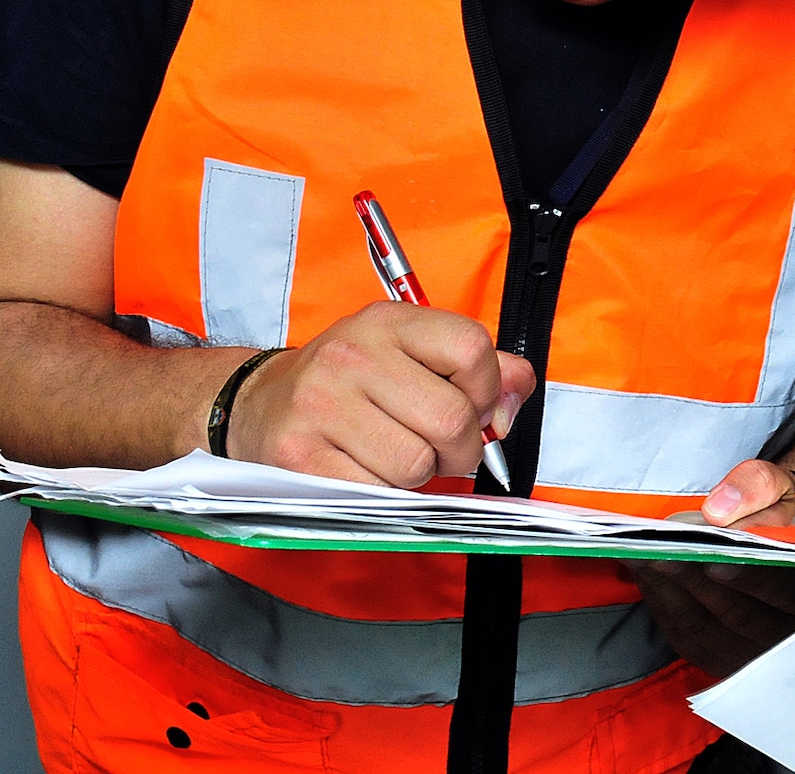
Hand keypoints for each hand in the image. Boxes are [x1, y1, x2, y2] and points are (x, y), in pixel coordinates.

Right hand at [227, 300, 534, 486]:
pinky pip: (376, 492)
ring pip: (416, 464)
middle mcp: (354, 356)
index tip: (474, 405)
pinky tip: (369, 472)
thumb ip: (477, 367)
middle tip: (441, 448)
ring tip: (397, 456)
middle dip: (460, 448)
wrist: (257, 403)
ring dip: (420, 475)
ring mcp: (322, 405)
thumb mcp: (410, 352)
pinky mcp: (299, 455)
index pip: (471, 349)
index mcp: (389, 323)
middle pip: (451, 418)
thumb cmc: (349, 382)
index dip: (487, 388)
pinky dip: (384, 494)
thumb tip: (516, 393)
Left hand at [626, 459, 794, 676]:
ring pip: (706, 629)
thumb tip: (718, 510)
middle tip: (657, 553)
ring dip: (669, 592)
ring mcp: (752, 653)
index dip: (751, 578)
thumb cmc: (782, 514)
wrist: (781, 541)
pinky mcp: (721, 658)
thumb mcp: (783, 487)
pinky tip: (645, 575)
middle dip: (694, 582)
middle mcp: (789, 631)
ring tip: (640, 557)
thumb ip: (759, 487)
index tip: (714, 560)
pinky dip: (662, 606)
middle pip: (738, 614)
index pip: (786, 591)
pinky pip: (686, 637)